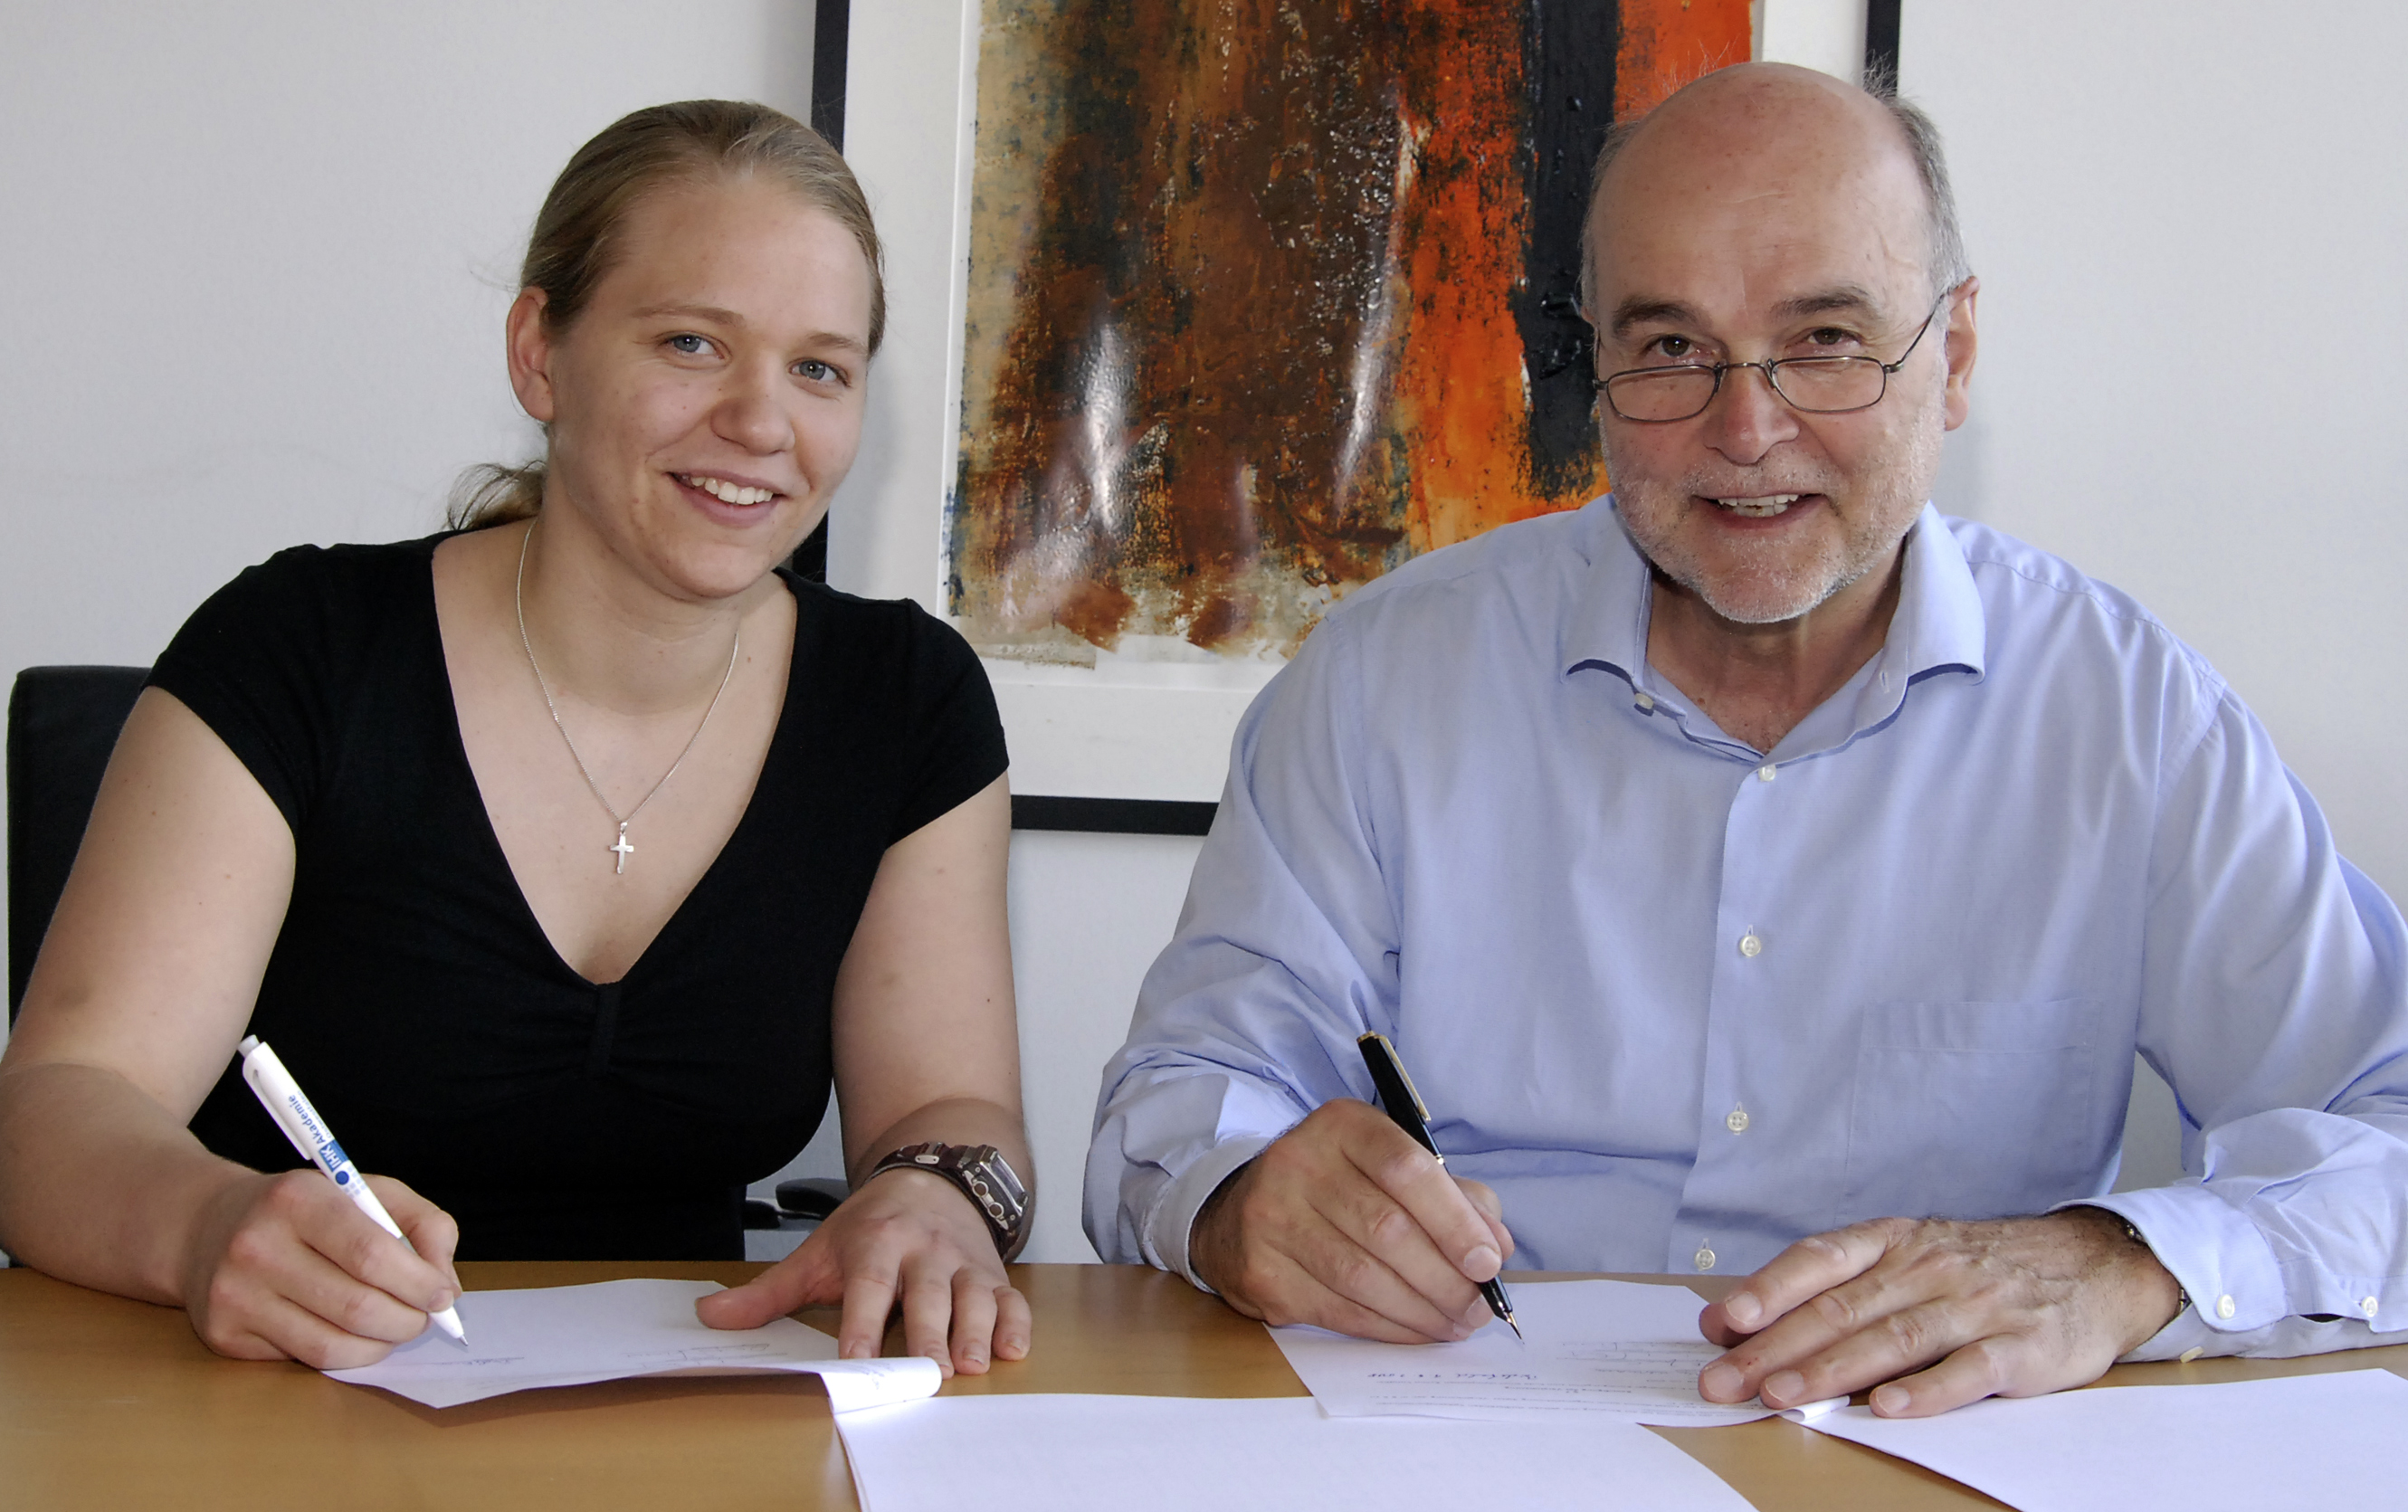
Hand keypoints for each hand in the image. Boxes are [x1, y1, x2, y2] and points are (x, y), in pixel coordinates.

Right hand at [179, 1167, 461, 1367]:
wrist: (205, 1226)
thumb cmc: (305, 1210)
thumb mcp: (365, 1192)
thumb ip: (422, 1225)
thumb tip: (446, 1286)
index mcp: (297, 1200)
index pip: (371, 1254)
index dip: (418, 1282)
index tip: (442, 1295)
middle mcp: (257, 1247)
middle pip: (356, 1307)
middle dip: (407, 1321)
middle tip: (423, 1318)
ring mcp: (235, 1296)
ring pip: (331, 1347)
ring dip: (380, 1346)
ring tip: (393, 1328)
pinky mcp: (225, 1336)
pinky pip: (303, 1360)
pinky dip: (343, 1354)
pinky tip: (351, 1334)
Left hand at [697, 1167, 1027, 1376]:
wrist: (932, 1178)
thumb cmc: (872, 1226)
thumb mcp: (817, 1251)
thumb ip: (768, 1292)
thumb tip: (711, 1316)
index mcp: (876, 1246)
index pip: (868, 1289)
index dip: (863, 1327)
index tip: (857, 1363)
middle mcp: (924, 1253)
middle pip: (928, 1297)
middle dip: (930, 1335)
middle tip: (930, 1373)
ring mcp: (962, 1264)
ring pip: (975, 1297)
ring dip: (977, 1331)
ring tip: (973, 1364)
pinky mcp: (992, 1274)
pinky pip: (1011, 1299)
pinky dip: (1015, 1324)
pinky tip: (1013, 1348)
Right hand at [1188, 1098, 1513, 1341]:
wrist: (1239, 1212)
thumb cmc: (1336, 1188)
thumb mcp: (1390, 1169)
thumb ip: (1452, 1196)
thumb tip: (1495, 1246)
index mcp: (1341, 1126)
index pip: (1405, 1168)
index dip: (1454, 1220)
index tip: (1488, 1261)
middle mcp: (1299, 1162)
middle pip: (1387, 1230)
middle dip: (1446, 1278)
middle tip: (1479, 1307)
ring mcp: (1272, 1217)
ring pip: (1363, 1278)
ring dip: (1421, 1311)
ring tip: (1455, 1324)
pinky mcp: (1261, 1271)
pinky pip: (1337, 1310)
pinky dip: (1387, 1327)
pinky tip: (1415, 1330)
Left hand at [1695, 1208, 2184, 1416]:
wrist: (2093, 1265)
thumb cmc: (1979, 1267)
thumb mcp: (1907, 1258)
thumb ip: (1828, 1286)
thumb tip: (1733, 1319)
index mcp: (1894, 1241)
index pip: (1820, 1260)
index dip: (1769, 1288)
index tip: (1724, 1321)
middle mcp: (1929, 1267)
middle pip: (1841, 1309)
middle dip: (1775, 1347)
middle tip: (1725, 1380)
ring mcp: (1975, 1305)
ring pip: (1892, 1338)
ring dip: (1831, 1370)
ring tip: (1781, 1395)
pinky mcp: (2020, 1346)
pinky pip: (1967, 1369)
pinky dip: (1924, 1391)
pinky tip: (1886, 1409)